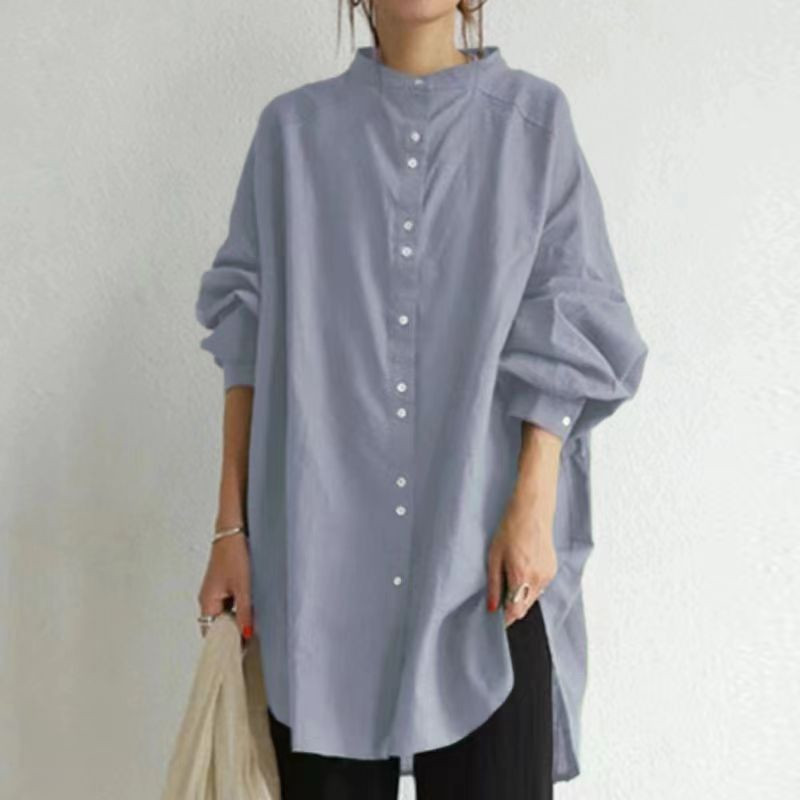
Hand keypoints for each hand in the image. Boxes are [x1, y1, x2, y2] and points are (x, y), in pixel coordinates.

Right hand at [197, 533, 253, 640]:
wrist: (232, 531)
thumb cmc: (233, 554)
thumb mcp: (243, 587)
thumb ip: (245, 612)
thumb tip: (246, 634)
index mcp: (207, 602)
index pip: (212, 634)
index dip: (225, 644)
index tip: (240, 652)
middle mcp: (207, 598)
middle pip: (217, 625)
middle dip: (232, 633)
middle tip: (249, 640)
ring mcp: (214, 591)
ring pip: (224, 614)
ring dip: (236, 619)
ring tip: (251, 623)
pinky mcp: (222, 584)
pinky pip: (228, 603)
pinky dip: (237, 608)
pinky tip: (250, 607)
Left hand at [486, 498, 557, 627]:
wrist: (532, 512)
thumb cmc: (510, 530)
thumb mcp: (494, 556)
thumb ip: (494, 585)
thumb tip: (492, 607)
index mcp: (521, 576)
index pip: (515, 612)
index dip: (505, 619)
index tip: (497, 618)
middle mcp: (537, 579)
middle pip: (524, 607)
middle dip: (512, 606)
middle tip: (500, 594)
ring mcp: (547, 575)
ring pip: (532, 598)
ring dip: (521, 595)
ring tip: (512, 574)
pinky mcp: (552, 570)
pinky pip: (540, 587)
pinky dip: (530, 585)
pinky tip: (523, 567)